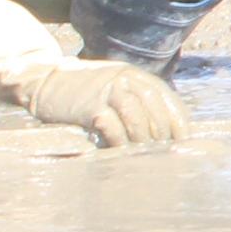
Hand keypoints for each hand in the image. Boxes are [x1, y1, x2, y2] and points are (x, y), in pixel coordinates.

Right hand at [19, 57, 189, 146]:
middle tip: (165, 154)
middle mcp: (125, 79)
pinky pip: (110, 126)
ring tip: (146, 156)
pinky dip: (119, 141)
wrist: (46, 81)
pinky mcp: (88, 106)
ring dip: (143, 138)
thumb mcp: (115, 87)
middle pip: (154, 107)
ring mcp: (106, 91)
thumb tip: (161, 132)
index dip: (179, 122)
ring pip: (135, 115)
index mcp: (137, 76)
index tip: (184, 142)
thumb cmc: (84, 91)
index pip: (168, 98)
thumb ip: (136, 102)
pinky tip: (121, 153)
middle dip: (163, 133)